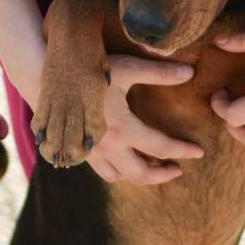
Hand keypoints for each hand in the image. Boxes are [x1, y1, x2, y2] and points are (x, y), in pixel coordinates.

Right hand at [87, 55, 204, 184]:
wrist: (46, 76)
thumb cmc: (89, 70)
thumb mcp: (126, 68)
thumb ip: (159, 72)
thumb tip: (189, 73)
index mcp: (122, 129)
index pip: (161, 147)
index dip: (183, 151)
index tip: (198, 152)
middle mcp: (106, 147)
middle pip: (140, 174)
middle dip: (162, 175)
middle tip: (177, 168)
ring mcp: (89, 152)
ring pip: (117, 176)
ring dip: (138, 174)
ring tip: (152, 164)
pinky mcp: (77, 150)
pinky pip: (101, 169)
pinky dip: (117, 168)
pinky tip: (124, 156)